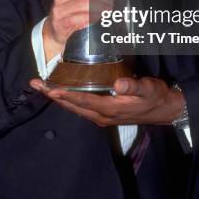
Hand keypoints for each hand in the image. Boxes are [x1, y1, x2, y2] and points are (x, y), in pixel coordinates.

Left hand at [29, 76, 184, 126]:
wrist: (164, 110)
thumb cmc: (155, 97)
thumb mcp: (148, 89)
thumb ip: (134, 87)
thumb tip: (118, 84)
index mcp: (109, 109)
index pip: (83, 101)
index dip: (66, 95)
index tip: (50, 88)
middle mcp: (101, 114)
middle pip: (72, 105)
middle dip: (52, 95)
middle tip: (35, 83)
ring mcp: (100, 115)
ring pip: (73, 107)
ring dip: (57, 97)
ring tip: (41, 86)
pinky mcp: (103, 112)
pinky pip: (80, 106)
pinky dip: (67, 98)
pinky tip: (62, 90)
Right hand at [43, 0, 117, 61]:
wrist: (55, 31)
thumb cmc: (70, 13)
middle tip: (109, 3)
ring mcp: (59, 9)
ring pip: (84, 2)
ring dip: (99, 7)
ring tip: (105, 11)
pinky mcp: (60, 23)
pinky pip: (80, 17)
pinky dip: (91, 17)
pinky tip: (96, 18)